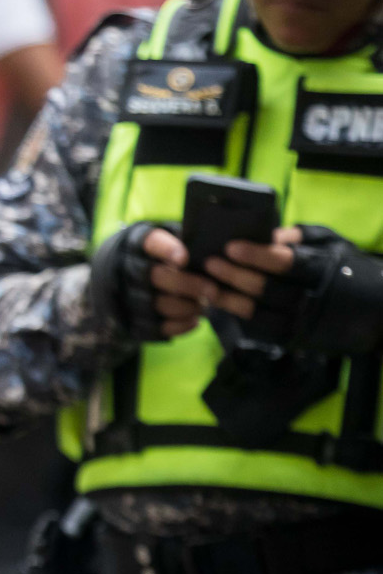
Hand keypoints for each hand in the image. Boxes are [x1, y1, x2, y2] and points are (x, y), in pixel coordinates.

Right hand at [91, 223, 220, 339]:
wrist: (124, 277)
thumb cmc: (158, 256)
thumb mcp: (166, 240)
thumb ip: (185, 242)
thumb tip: (213, 250)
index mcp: (138, 244)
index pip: (151, 244)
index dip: (167, 250)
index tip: (185, 259)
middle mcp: (128, 269)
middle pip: (155, 277)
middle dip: (186, 285)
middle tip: (212, 291)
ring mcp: (127, 296)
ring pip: (157, 303)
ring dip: (186, 307)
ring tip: (204, 306)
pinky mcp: (132, 319)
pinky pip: (156, 327)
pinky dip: (179, 325)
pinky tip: (194, 320)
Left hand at [212, 226, 382, 356]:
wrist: (378, 316)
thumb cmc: (349, 271)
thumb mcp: (333, 246)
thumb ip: (301, 237)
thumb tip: (269, 234)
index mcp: (324, 271)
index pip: (286, 263)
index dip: (257, 255)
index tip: (231, 246)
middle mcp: (313, 300)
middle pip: (267, 289)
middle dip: (235, 276)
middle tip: (210, 262)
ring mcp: (303, 323)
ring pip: (259, 313)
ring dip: (229, 299)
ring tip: (207, 284)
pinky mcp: (295, 340)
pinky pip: (261, 328)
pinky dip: (239, 316)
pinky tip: (221, 302)